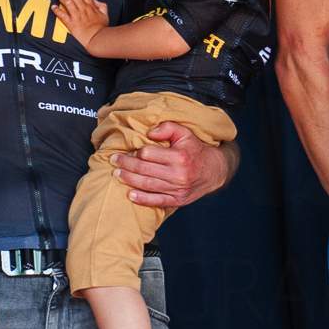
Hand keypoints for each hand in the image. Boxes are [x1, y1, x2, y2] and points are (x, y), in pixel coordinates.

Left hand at [56, 0, 109, 49]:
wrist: (96, 38)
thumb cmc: (101, 29)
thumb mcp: (105, 14)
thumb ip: (101, 6)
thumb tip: (96, 1)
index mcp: (90, 6)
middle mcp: (82, 8)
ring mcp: (76, 15)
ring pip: (66, 1)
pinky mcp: (70, 22)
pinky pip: (61, 14)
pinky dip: (56, 9)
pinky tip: (54, 7)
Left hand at [112, 124, 230, 208]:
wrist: (214, 170)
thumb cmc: (196, 150)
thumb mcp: (185, 133)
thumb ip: (167, 128)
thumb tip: (149, 133)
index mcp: (179, 157)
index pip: (148, 154)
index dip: (137, 151)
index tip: (130, 150)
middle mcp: (178, 174)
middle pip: (144, 170)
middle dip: (126, 165)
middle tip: (114, 161)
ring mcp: (177, 189)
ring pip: (147, 185)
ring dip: (129, 180)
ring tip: (117, 174)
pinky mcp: (177, 200)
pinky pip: (156, 201)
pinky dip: (142, 199)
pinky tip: (131, 195)